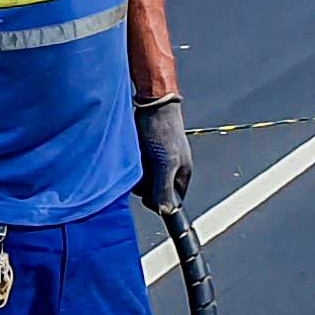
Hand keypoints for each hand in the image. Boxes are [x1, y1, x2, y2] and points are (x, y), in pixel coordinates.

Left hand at [133, 93, 194, 210]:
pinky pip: (136, 168)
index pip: (171, 201)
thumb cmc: (163, 129)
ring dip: (137, 173)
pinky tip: (134, 153)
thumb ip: (164, 188)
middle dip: (145, 184)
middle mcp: (170, 170)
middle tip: (144, 168)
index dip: (158, 200)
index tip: (149, 192)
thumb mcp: (165, 163)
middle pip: (154, 192)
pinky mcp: (145, 154)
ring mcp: (157, 162)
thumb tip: (166, 212)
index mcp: (182, 175)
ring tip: (139, 157)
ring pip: (143, 181)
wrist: (152, 103)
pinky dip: (132, 164)